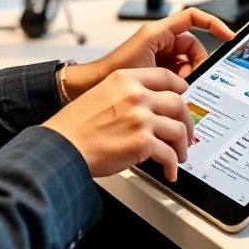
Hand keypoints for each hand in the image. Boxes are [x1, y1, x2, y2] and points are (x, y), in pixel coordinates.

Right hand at [43, 68, 193, 181]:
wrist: (63, 145)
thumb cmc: (76, 125)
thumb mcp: (100, 94)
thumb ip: (125, 94)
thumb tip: (148, 105)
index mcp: (125, 79)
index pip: (165, 76)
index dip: (180, 87)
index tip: (183, 96)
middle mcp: (136, 95)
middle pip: (178, 103)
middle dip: (186, 121)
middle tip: (185, 133)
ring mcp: (141, 118)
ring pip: (178, 129)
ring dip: (181, 146)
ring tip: (178, 155)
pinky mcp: (142, 142)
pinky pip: (169, 154)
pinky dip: (172, 166)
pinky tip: (169, 171)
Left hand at [64, 8, 234, 98]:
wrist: (93, 87)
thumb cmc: (113, 71)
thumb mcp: (147, 64)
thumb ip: (173, 65)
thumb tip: (193, 77)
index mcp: (159, 32)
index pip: (193, 18)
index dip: (213, 23)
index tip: (228, 35)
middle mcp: (161, 41)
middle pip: (194, 48)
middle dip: (195, 66)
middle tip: (188, 81)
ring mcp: (160, 56)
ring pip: (188, 65)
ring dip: (186, 78)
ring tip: (175, 90)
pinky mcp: (158, 70)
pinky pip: (178, 75)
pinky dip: (179, 85)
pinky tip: (171, 95)